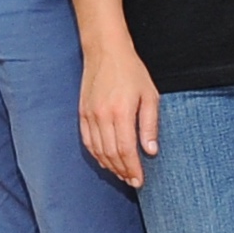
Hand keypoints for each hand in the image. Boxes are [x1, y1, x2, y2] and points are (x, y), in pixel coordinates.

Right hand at [77, 40, 160, 188]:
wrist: (105, 51)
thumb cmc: (131, 71)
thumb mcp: (150, 95)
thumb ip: (150, 124)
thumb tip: (151, 151)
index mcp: (121, 112)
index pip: (126, 150)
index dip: (133, 168)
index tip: (140, 181)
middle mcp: (102, 116)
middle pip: (111, 153)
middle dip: (122, 171)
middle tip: (132, 181)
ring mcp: (90, 115)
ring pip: (98, 150)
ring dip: (109, 166)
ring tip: (121, 174)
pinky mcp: (82, 113)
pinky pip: (87, 141)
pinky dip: (96, 154)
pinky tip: (105, 161)